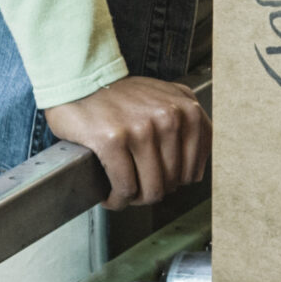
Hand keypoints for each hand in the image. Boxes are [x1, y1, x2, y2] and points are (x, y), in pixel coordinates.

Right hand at [43, 76, 209, 208]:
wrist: (82, 81)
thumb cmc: (123, 95)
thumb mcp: (167, 97)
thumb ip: (187, 122)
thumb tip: (198, 168)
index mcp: (186, 109)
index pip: (195, 167)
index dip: (178, 182)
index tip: (164, 182)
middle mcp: (168, 118)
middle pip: (172, 182)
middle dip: (154, 191)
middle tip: (138, 188)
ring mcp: (141, 129)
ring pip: (150, 189)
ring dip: (135, 199)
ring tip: (124, 193)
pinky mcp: (113, 140)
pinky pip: (124, 187)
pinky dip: (116, 199)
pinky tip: (110, 195)